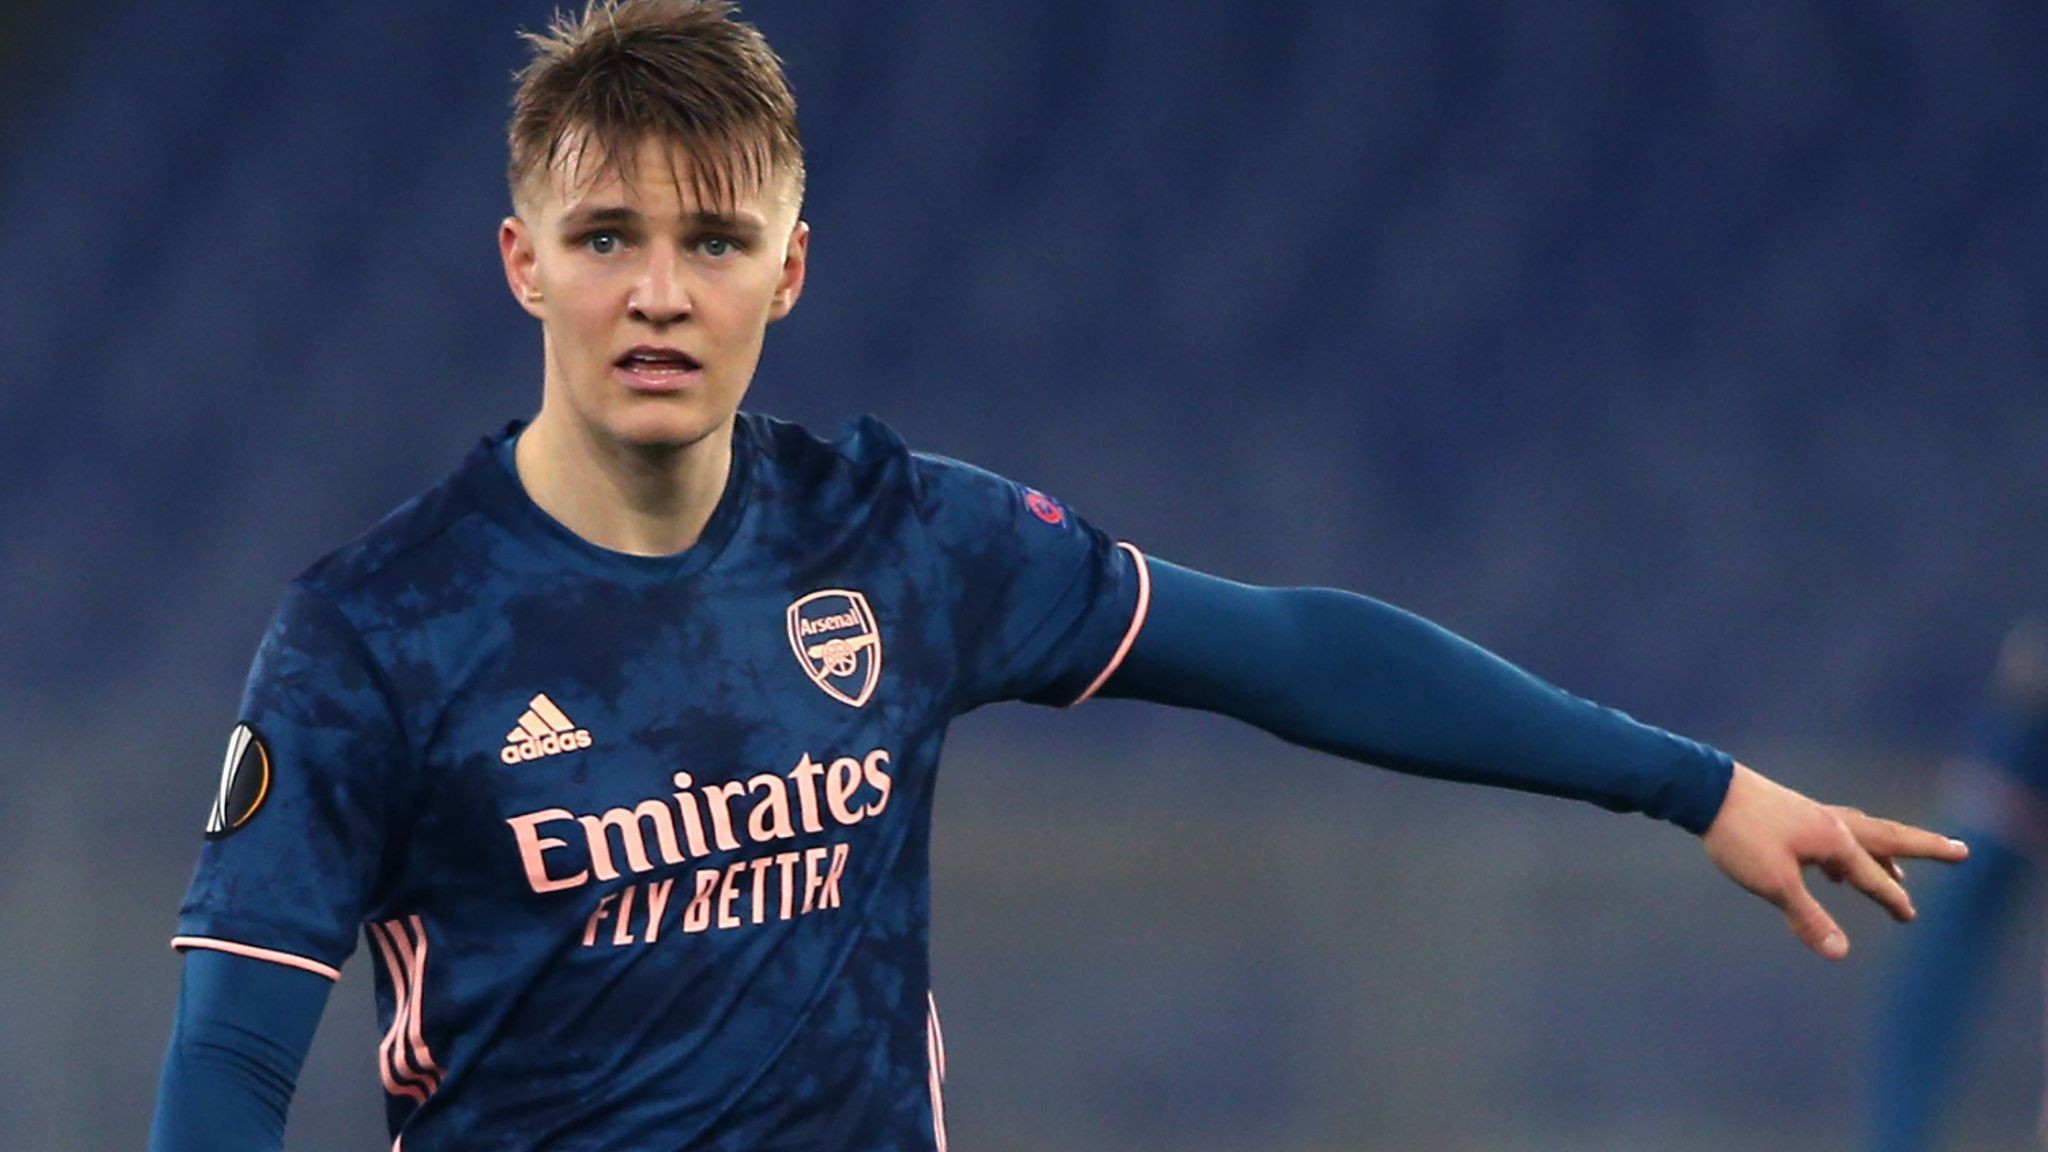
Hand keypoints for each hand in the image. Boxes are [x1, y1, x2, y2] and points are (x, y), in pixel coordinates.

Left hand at [1701, 762, 1968, 959]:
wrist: (1707, 790)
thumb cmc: (1741, 836)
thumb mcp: (1774, 884)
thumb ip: (1808, 918)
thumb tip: (1840, 954)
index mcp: (1836, 841)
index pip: (1873, 876)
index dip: (1891, 899)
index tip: (1910, 917)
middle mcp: (1834, 824)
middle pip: (1891, 838)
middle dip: (1926, 848)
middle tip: (1962, 852)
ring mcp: (1814, 816)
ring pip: (1863, 833)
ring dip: (1886, 851)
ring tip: (1897, 871)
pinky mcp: (1793, 813)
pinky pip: (1836, 831)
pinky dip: (1848, 848)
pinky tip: (1834, 865)